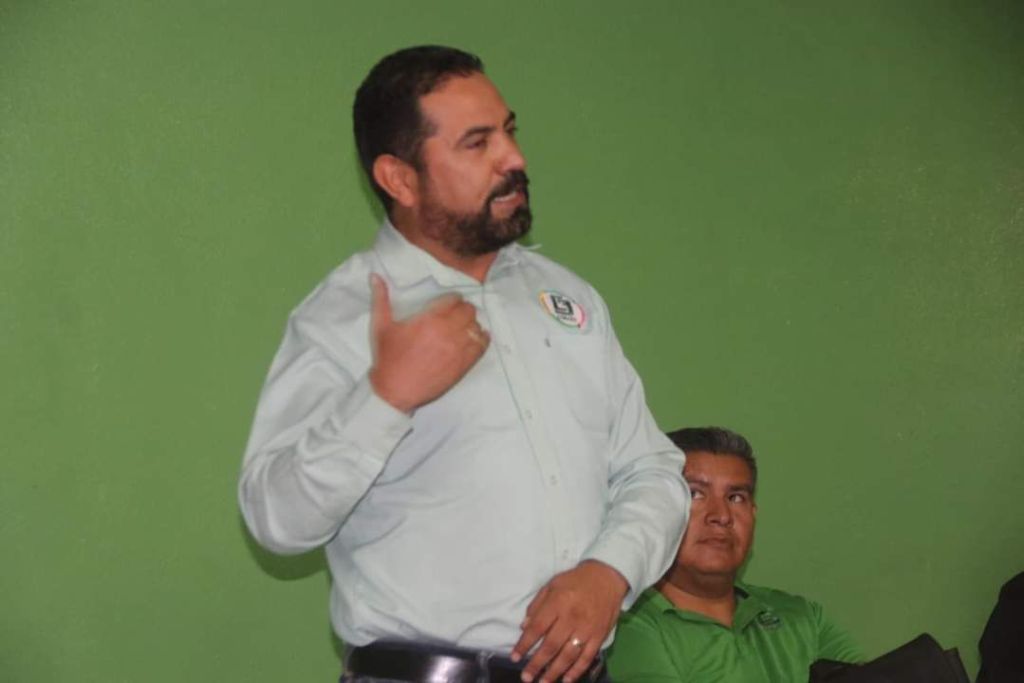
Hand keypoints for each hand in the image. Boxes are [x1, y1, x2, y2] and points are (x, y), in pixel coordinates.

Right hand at [368, 273, 488, 412]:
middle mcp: (448, 331)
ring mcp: (459, 349)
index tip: (447, 303)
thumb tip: (375, 275)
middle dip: (462, 310)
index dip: (451, 299)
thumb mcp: (381, 326)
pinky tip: (474, 339)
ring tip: (462, 328)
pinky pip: (482, 346)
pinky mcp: (464, 365)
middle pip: (469, 311)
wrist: (395, 390)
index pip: (454, 299)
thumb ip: (381, 299)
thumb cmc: (388, 358)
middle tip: (454, 315)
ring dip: (471, 324)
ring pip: (476, 327)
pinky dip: (481, 340)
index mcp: (430, 319)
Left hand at [512, 560, 628, 682]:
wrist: (606, 577)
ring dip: (554, 672)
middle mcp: (571, 618)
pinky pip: (587, 657)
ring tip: (543, 682)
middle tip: (526, 677)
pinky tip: (567, 680)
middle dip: (537, 664)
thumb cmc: (575, 580)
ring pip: (568, 655)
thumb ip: (537, 605)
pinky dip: (577, 670)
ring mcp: (587, 629)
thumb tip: (524, 627)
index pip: (537, 628)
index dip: (524, 644)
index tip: (514, 657)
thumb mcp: (552, 585)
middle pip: (551, 645)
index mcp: (558, 603)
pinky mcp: (599, 636)